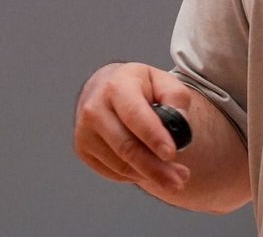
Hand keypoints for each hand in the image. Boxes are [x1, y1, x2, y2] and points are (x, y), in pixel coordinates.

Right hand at [73, 62, 193, 192]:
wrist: (106, 89)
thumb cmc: (140, 88)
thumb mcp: (162, 82)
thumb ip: (176, 98)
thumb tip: (179, 120)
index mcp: (116, 85)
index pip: (134, 115)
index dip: (153, 136)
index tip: (170, 153)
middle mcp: (94, 107)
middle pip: (126, 146)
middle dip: (155, 167)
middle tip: (179, 181)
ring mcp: (85, 130)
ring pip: (121, 164)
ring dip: (149, 175)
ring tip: (172, 176)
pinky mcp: (83, 149)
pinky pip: (113, 172)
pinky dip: (135, 175)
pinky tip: (148, 168)